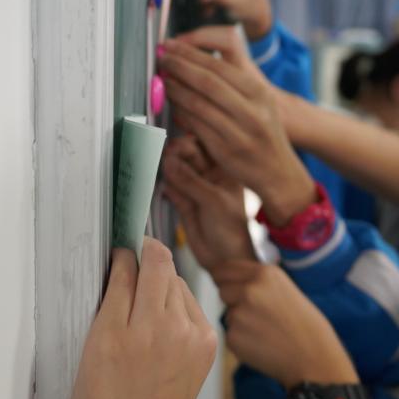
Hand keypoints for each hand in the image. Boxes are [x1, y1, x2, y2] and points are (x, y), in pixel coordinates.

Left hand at [159, 28, 316, 224]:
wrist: (279, 171)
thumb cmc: (263, 133)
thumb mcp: (259, 103)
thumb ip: (233, 83)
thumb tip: (194, 62)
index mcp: (259, 93)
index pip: (219, 66)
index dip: (190, 54)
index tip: (171, 46)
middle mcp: (252, 110)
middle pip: (207, 82)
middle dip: (179, 66)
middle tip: (161, 58)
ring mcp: (240, 132)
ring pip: (199, 104)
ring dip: (176, 90)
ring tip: (163, 80)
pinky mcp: (227, 151)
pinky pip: (197, 127)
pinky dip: (182, 114)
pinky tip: (173, 106)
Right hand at [163, 135, 256, 271]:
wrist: (225, 260)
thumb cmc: (231, 230)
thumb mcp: (214, 201)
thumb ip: (191, 181)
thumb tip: (168, 161)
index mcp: (224, 169)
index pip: (206, 145)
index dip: (191, 138)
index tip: (178, 138)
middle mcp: (209, 174)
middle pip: (187, 153)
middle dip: (177, 152)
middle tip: (169, 157)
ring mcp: (195, 186)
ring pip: (176, 169)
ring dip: (169, 169)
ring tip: (166, 174)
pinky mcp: (182, 200)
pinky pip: (170, 186)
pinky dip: (166, 186)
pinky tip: (166, 191)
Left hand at [213, 261, 357, 387]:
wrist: (314, 359)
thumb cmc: (306, 327)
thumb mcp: (285, 289)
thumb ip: (258, 282)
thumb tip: (231, 280)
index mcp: (265, 274)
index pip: (224, 268)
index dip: (226, 278)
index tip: (229, 285)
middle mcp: (249, 290)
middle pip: (223, 290)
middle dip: (233, 300)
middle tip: (257, 314)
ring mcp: (239, 314)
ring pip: (228, 314)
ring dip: (240, 321)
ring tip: (267, 331)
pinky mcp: (233, 337)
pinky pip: (231, 335)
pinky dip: (242, 341)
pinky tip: (263, 344)